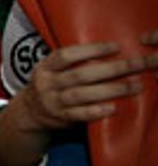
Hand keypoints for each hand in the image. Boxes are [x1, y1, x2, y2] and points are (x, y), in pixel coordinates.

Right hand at [13, 38, 155, 132]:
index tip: (116, 47)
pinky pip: (79, 115)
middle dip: (112, 69)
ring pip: (82, 95)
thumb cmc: (50, 86)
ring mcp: (53, 102)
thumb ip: (72, 62)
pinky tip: (113, 107)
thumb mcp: (52, 70)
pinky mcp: (60, 118)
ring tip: (135, 86)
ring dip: (111, 90)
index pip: (67, 55)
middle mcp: (48, 84)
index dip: (92, 50)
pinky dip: (96, 111)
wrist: (29, 113)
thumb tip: (110, 51)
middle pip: (80, 75)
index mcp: (45, 67)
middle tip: (137, 65)